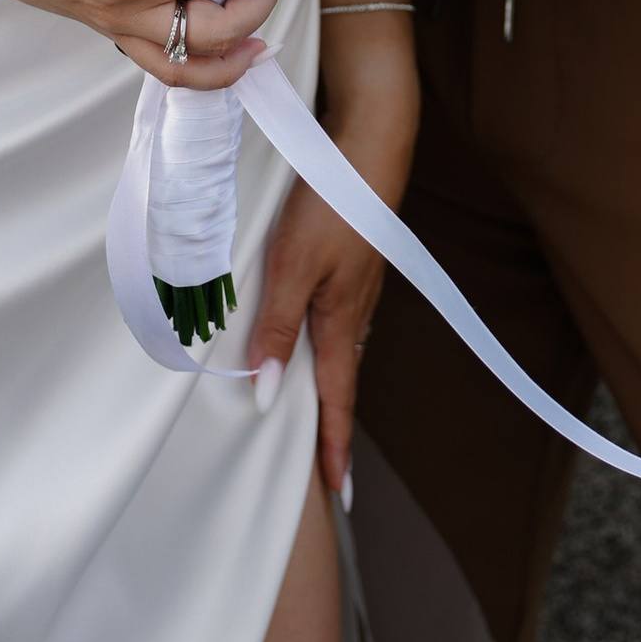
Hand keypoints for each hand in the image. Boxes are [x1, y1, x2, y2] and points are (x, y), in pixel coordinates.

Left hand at [242, 186, 386, 500]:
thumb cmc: (330, 205)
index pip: (338, 400)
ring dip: (332, 387)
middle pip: (343, 380)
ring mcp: (357, 286)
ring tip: (320, 417)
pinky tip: (315, 339)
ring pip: (340, 349)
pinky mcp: (352, 262)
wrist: (370, 147)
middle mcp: (354, 311)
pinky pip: (338, 320)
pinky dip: (327, 347)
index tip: (337, 494)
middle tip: (329, 471)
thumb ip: (279, 328)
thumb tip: (270, 393)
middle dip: (334, 426)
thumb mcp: (292, 267)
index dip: (334, 446)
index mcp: (340, 320)